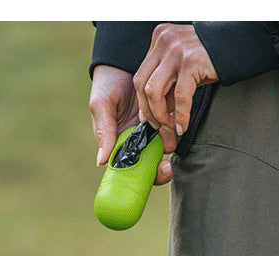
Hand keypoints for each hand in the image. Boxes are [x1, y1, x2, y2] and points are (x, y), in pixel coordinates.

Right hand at [90, 65, 173, 184]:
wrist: (125, 56)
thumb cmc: (108, 83)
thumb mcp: (101, 105)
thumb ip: (104, 132)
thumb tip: (101, 162)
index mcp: (118, 142)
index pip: (130, 168)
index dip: (143, 176)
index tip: (155, 173)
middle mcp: (135, 139)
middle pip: (149, 165)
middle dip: (160, 170)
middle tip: (167, 166)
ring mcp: (150, 128)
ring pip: (162, 148)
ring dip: (169, 146)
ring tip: (173, 139)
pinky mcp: (163, 113)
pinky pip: (171, 126)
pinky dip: (175, 126)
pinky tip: (177, 122)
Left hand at [133, 23, 217, 153]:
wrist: (242, 44)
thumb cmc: (211, 57)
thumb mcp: (182, 66)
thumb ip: (167, 83)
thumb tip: (153, 112)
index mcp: (159, 39)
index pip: (140, 76)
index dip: (142, 101)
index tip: (147, 118)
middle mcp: (164, 41)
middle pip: (141, 83)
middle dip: (148, 111)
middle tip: (157, 127)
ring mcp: (177, 50)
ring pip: (153, 90)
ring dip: (160, 115)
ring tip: (170, 127)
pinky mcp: (192, 61)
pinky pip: (179, 96)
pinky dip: (180, 115)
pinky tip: (182, 126)